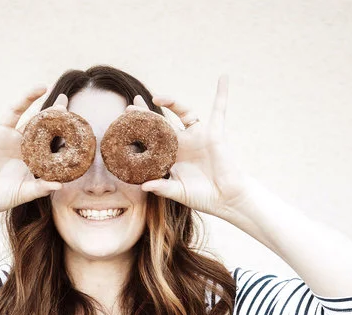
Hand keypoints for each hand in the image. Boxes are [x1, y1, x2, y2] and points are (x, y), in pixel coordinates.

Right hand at [0, 72, 61, 216]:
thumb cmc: (0, 196)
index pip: (51, 138)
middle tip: (66, 99)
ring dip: (28, 97)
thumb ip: (41, 188)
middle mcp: (19, 141)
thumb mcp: (25, 192)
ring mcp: (3, 135)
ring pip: (17, 111)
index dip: (63, 131)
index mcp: (31, 154)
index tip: (78, 122)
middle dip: (53, 111)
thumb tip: (60, 185)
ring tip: (41, 86)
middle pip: (38, 121)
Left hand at [142, 77, 250, 221]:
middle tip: (132, 105)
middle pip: (162, 121)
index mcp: (171, 154)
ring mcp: (199, 135)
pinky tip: (223, 79)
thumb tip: (143, 185)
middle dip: (147, 112)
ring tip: (158, 96)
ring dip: (172, 101)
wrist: (227, 199)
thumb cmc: (203, 196)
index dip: (138, 127)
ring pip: (183, 112)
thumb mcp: (178, 192)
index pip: (151, 136)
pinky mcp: (215, 133)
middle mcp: (183, 141)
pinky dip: (222, 94)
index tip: (124, 120)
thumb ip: (162, 187)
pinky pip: (219, 110)